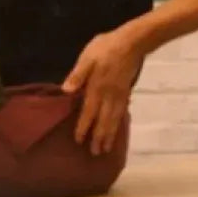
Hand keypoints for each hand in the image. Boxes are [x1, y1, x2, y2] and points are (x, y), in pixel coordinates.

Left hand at [62, 30, 142, 155]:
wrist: (131, 42)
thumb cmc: (105, 48)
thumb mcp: (87, 57)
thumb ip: (78, 75)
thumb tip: (66, 91)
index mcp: (96, 87)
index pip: (88, 112)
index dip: (84, 127)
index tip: (79, 141)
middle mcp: (108, 95)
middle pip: (103, 120)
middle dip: (99, 137)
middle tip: (95, 153)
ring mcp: (119, 95)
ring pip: (114, 119)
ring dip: (109, 134)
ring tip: (107, 148)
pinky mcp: (126, 91)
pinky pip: (122, 112)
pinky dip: (119, 123)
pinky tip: (117, 127)